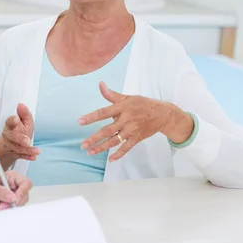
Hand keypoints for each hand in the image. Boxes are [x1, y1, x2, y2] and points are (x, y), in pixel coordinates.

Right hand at [0, 103, 39, 172]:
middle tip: (27, 141)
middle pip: (11, 137)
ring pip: (16, 148)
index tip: (16, 119)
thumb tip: (21, 105)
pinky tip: (34, 157)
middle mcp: (8, 136)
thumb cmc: (20, 130)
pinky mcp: (14, 153)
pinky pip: (20, 156)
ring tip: (36, 151)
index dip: (12, 120)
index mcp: (10, 126)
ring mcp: (10, 145)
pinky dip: (27, 157)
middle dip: (19, 139)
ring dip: (27, 150)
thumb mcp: (24, 120)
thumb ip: (24, 113)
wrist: (13, 144)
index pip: (9, 122)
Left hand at [0, 171, 31, 211]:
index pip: (25, 183)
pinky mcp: (8, 205)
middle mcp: (13, 187)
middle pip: (24, 196)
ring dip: (8, 208)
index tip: (15, 199)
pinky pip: (12, 211)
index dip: (23, 191)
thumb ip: (0, 192)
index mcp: (11, 177)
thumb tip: (12, 197)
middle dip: (14, 203)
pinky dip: (4, 212)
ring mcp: (11, 197)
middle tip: (2, 205)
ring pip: (18, 205)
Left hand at [78, 82, 193, 161]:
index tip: (80, 121)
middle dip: (94, 138)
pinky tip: (110, 159)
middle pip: (108, 130)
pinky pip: (127, 148)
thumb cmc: (142, 104)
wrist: (163, 114)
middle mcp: (126, 120)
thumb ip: (111, 94)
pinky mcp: (137, 138)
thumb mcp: (127, 97)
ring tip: (90, 152)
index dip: (92, 117)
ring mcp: (132, 130)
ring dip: (102, 147)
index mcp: (122, 108)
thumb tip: (100, 84)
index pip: (104, 113)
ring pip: (115, 141)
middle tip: (82, 144)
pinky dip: (119, 154)